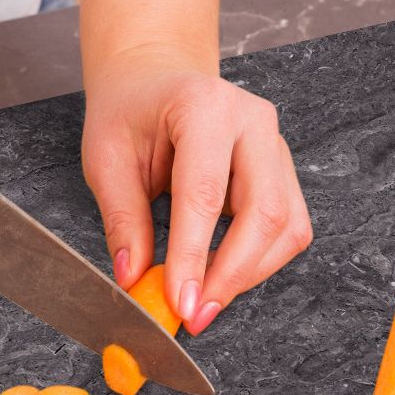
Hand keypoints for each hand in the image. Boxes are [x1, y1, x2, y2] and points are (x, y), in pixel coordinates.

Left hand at [82, 46, 311, 334]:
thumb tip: (134, 279)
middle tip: (195, 314)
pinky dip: (259, 262)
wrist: (154, 81)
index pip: (205, 194)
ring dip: (248, 274)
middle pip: (265, 213)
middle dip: (231, 275)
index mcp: (204, 106)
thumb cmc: (130, 112)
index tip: (179, 303)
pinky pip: (288, 228)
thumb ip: (123, 220)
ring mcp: (276, 145)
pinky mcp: (283, 171)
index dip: (194, 256)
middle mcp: (253, 121)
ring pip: (285, 227)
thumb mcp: (107, 160)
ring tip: (202, 298)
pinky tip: (222, 274)